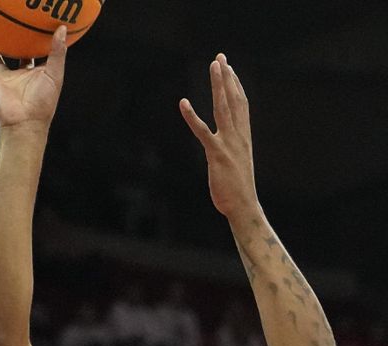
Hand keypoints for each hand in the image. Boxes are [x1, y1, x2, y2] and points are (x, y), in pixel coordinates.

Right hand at [0, 26, 67, 130]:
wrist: (25, 122)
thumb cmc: (43, 103)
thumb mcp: (55, 74)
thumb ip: (58, 52)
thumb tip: (62, 29)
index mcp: (36, 72)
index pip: (38, 53)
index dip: (39, 41)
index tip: (39, 27)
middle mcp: (20, 74)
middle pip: (16, 53)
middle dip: (15, 42)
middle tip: (14, 27)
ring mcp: (4, 78)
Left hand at [180, 53, 257, 219]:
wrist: (243, 206)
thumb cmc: (237, 189)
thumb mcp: (236, 164)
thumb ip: (231, 151)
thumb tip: (226, 149)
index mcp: (244, 137)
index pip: (241, 105)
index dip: (236, 85)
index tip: (230, 68)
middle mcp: (239, 136)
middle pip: (234, 99)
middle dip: (227, 77)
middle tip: (220, 57)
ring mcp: (229, 143)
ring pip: (223, 107)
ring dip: (218, 85)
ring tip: (214, 66)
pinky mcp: (216, 154)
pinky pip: (202, 131)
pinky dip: (192, 116)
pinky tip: (183, 103)